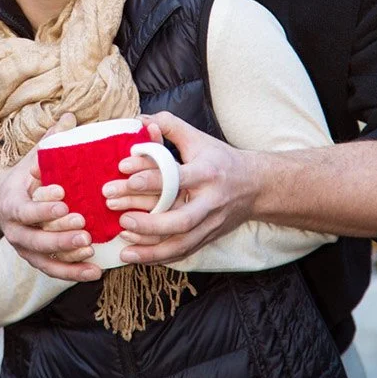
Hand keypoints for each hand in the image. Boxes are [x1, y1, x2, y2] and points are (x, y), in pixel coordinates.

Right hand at [0, 113, 101, 281]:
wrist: (6, 202)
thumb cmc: (27, 177)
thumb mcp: (34, 158)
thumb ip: (51, 141)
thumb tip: (70, 117)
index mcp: (12, 206)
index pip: (26, 209)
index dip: (43, 207)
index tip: (63, 198)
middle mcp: (15, 232)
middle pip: (36, 239)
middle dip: (60, 235)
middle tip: (84, 228)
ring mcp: (25, 250)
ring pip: (45, 259)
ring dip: (68, 258)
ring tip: (91, 252)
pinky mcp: (37, 261)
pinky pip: (53, 271)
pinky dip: (72, 273)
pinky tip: (94, 273)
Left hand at [106, 111, 261, 266]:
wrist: (255, 185)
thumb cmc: (221, 160)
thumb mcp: (198, 138)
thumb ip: (169, 126)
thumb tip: (139, 120)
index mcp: (206, 172)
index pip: (177, 177)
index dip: (151, 178)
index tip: (126, 175)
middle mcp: (210, 201)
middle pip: (181, 220)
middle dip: (150, 223)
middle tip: (122, 219)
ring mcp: (210, 223)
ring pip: (181, 243)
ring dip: (151, 249)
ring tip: (124, 245)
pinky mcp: (208, 238)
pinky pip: (182, 253)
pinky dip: (159, 258)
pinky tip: (137, 256)